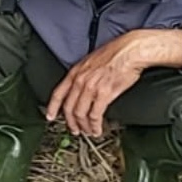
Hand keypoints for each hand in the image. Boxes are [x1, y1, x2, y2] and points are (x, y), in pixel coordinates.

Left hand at [46, 28, 181, 136]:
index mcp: (75, 72)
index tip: (50, 116)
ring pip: (80, 114)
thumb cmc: (116, 53)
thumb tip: (82, 85)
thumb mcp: (91, 61)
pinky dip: (94, 125)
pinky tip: (97, 129)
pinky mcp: (104, 94)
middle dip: (70, 122)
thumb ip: (83, 74)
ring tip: (88, 131)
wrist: (130, 50)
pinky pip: (95, 115)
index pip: (58, 94)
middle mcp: (80, 81)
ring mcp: (90, 88)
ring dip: (84, 126)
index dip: (52, 108)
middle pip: (69, 108)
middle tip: (74, 130)